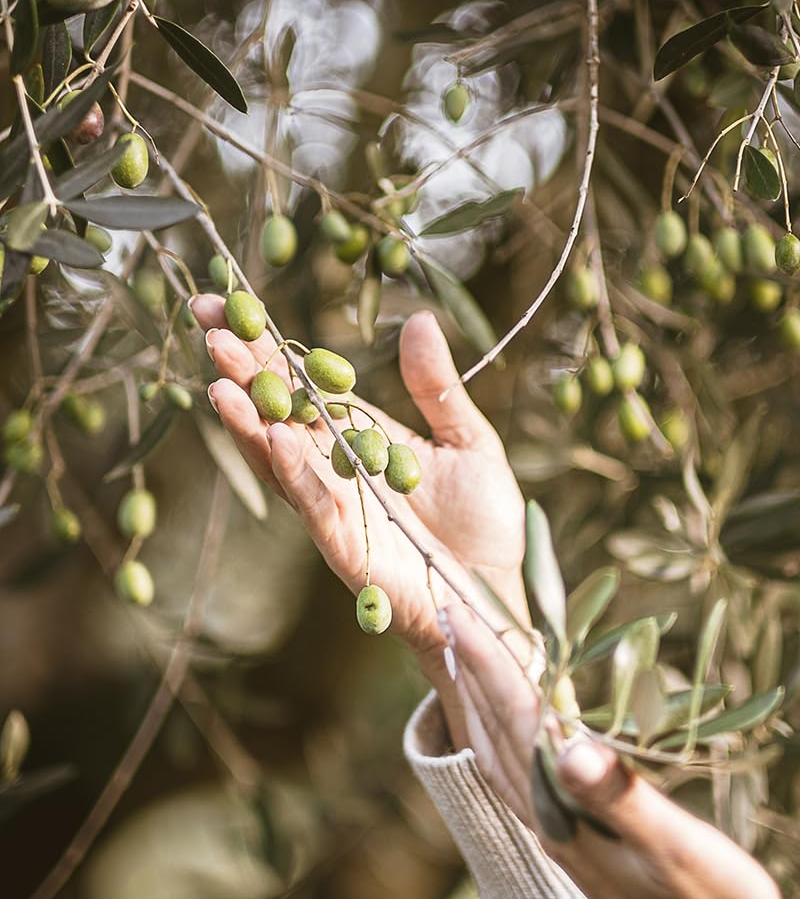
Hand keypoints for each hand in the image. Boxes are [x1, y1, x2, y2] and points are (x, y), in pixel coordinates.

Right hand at [189, 297, 528, 697]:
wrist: (495, 594)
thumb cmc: (482, 523)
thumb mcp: (467, 442)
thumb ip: (437, 388)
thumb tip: (418, 321)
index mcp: (357, 436)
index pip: (302, 384)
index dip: (266, 346)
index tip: (225, 303)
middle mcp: (334, 469)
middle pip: (276, 414)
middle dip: (241, 372)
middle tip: (205, 326)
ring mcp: (334, 508)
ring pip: (279, 460)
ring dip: (248, 422)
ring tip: (219, 380)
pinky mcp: (346, 545)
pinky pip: (312, 504)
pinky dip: (294, 471)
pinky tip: (276, 436)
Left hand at [445, 603, 791, 898]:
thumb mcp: (677, 850)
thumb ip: (623, 799)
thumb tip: (571, 746)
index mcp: (564, 813)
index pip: (518, 722)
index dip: (491, 664)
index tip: (460, 609)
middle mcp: (548, 819)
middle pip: (495, 729)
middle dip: (472, 667)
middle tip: (448, 606)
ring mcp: (558, 830)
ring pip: (501, 750)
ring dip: (482, 696)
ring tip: (468, 649)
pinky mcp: (575, 838)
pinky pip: (522, 769)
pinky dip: (508, 728)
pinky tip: (516, 718)